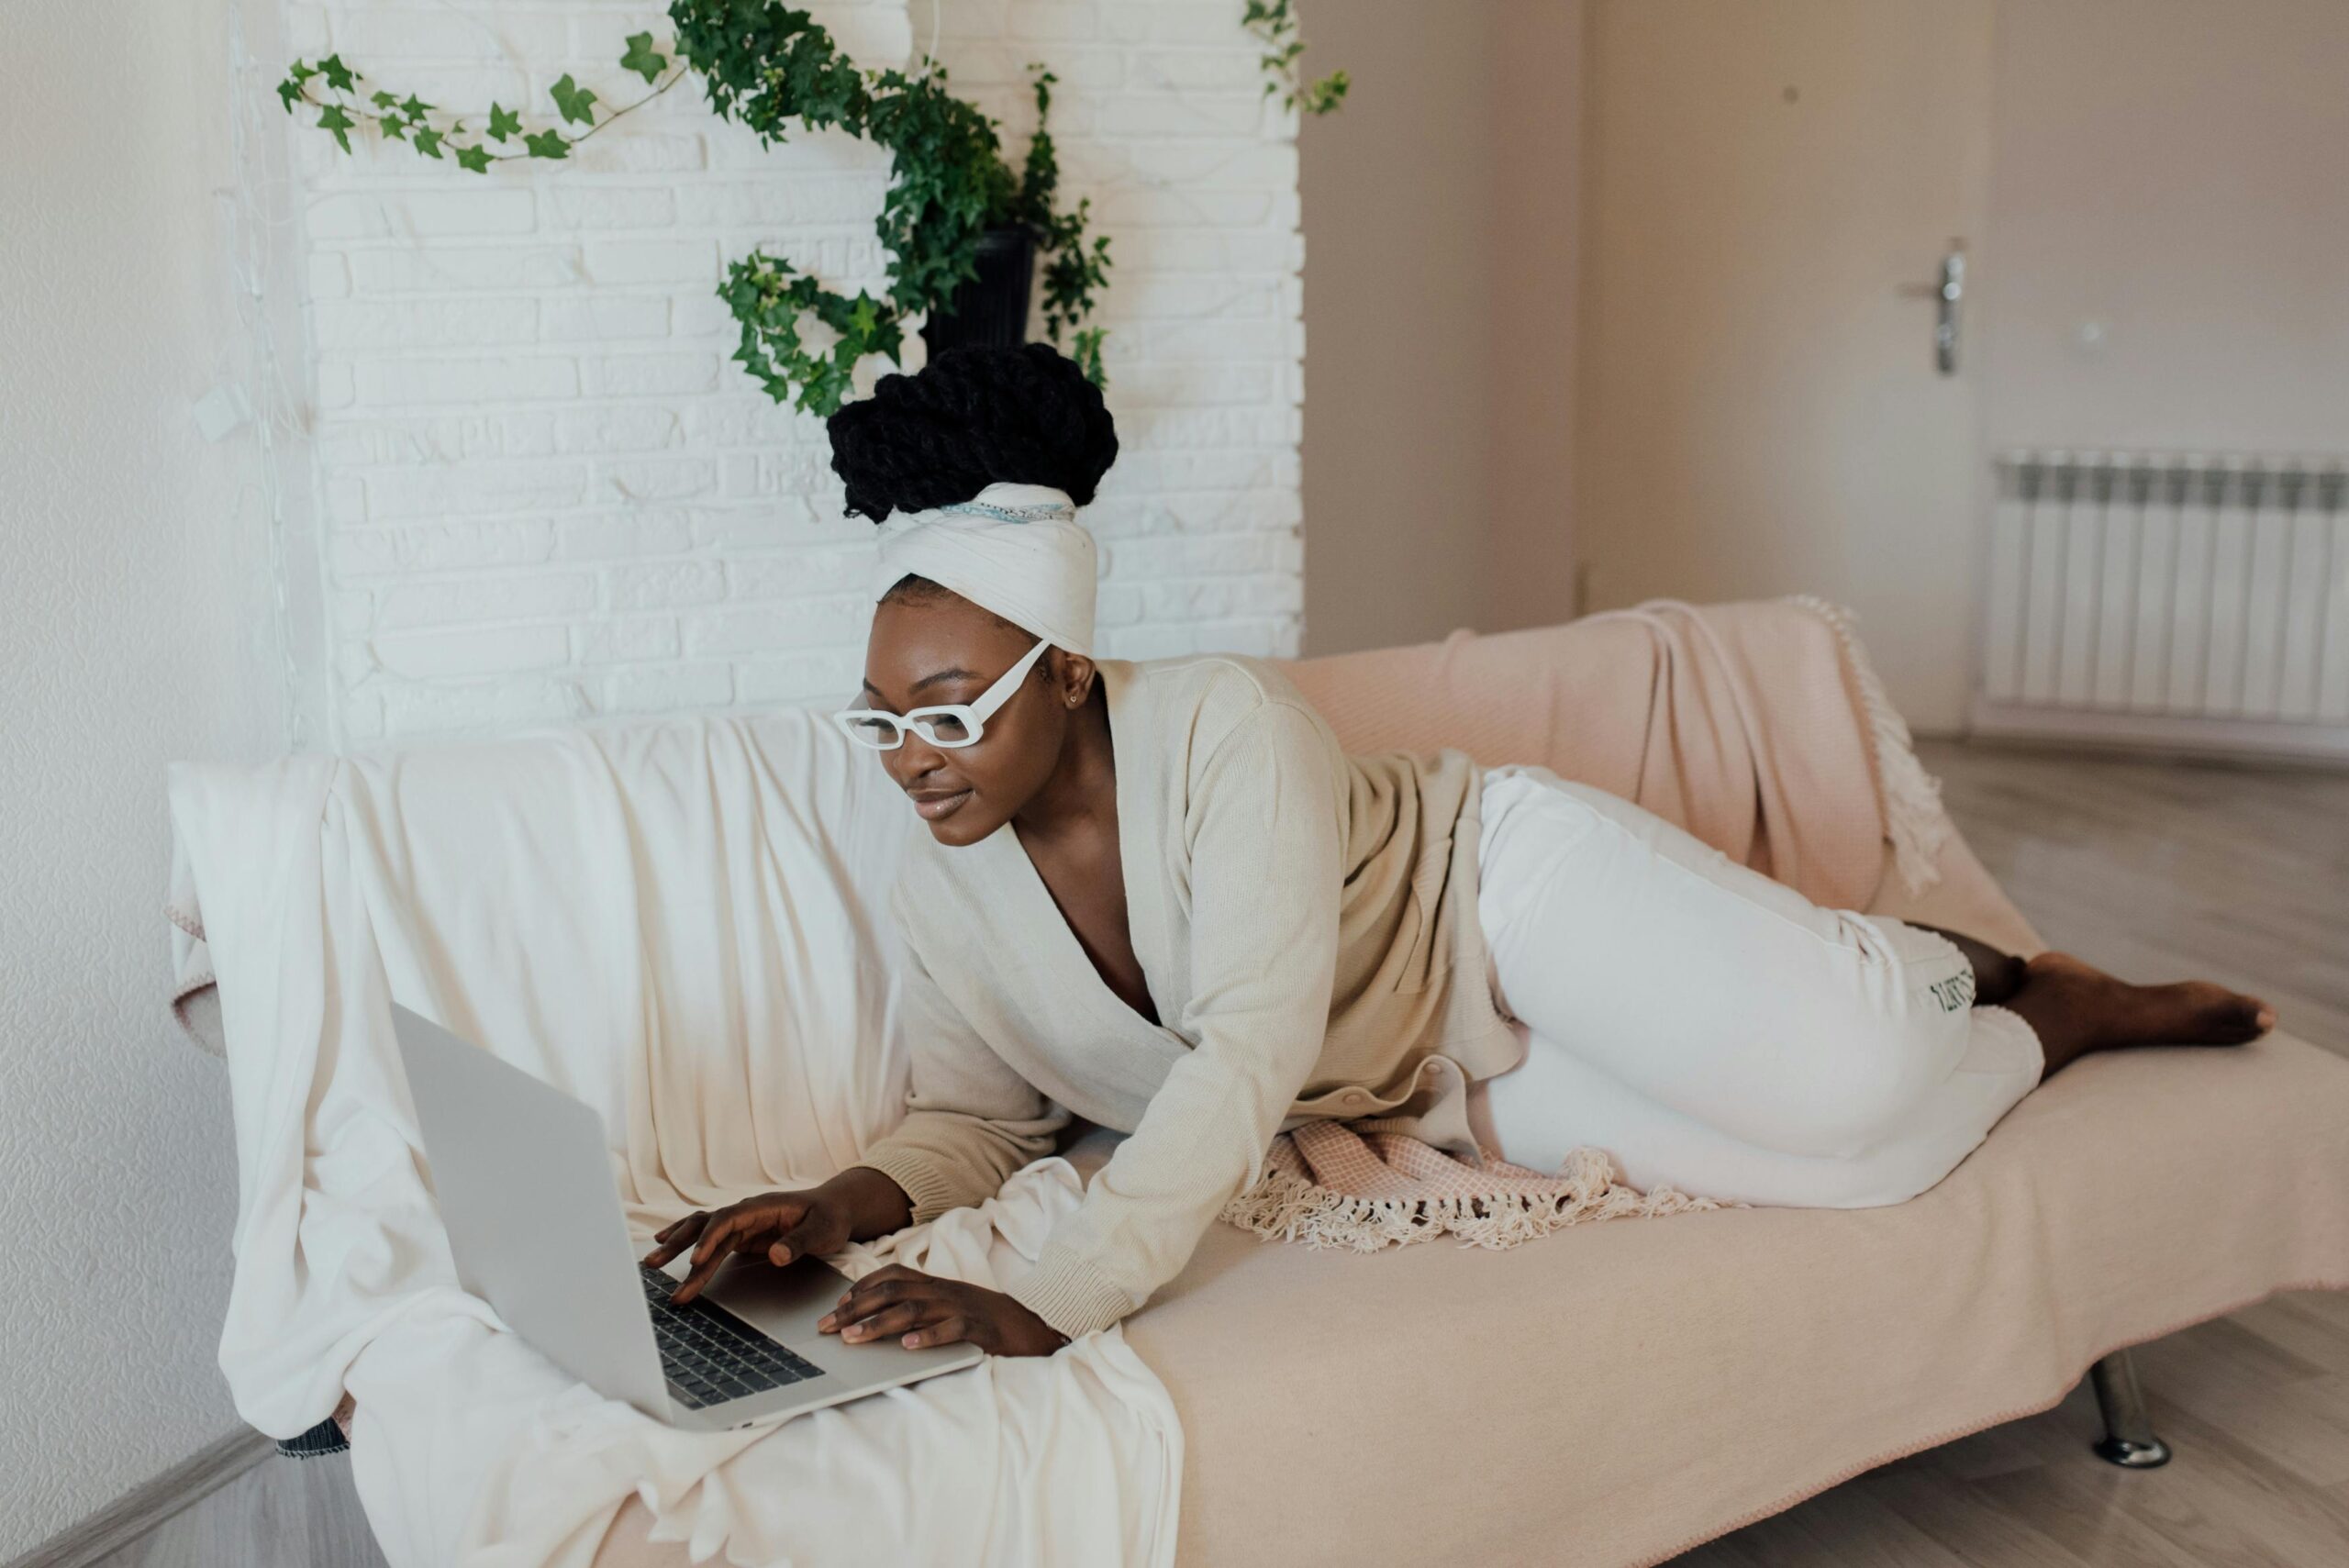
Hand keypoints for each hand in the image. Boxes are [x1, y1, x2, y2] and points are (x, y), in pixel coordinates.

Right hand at [642, 1187, 849, 1305]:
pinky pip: (710, 1240)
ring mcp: (742, 1224)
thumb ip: (800, 1242)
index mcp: (763, 1207)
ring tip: (652, 1263)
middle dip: (681, 1245)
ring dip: (678, 1247)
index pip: (729, 1221)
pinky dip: (689, 1246)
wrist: (835, 1210)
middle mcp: (747, 1212)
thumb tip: (776, 1256)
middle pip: (707, 1226)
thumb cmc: (830, 1218)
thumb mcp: (823, 1230)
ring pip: (702, 1232)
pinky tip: (668, 1249)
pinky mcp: (741, 1236)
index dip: (711, 1239)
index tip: (697, 1260)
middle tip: (656, 1265)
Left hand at [817, 1264, 1069, 1356]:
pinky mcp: (978, 1329)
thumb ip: (915, 1308)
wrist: (1028, 1329)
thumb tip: (871, 1319)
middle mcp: (942, 1291)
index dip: (860, 1289)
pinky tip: (908, 1345)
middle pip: (892, 1292)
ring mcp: (959, 1308)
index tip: (835, 1307)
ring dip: (879, 1323)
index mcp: (933, 1285)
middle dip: (855, 1309)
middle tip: (827, 1327)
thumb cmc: (980, 1321)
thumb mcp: (945, 1308)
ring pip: (913, 1309)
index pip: (891, 1276)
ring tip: (854, 1338)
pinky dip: (928, 1336)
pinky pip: (951, 1329)